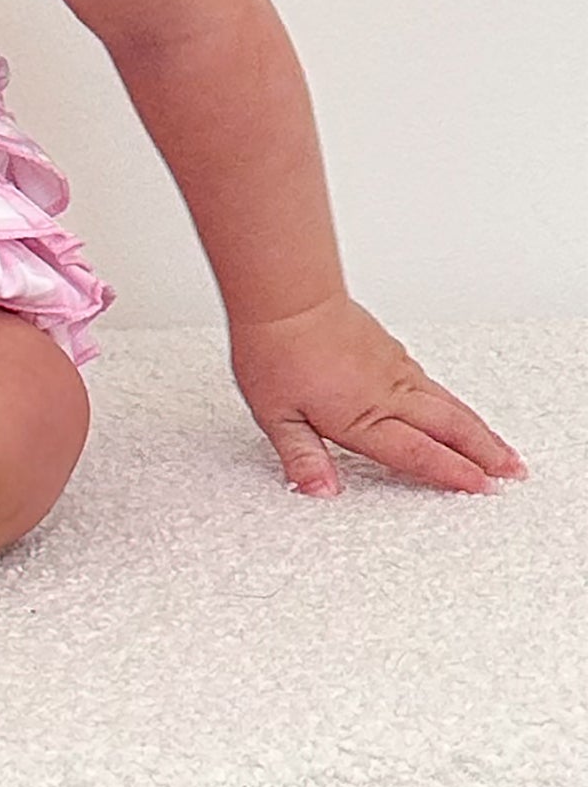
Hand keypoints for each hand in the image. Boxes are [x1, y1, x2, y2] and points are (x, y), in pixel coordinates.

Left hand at [229, 292, 528, 496]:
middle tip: (512, 472)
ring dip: (478, 428)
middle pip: (448, 428)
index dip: (453, 473)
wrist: (285, 294)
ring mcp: (392, 367)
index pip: (417, 453)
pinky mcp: (389, 347)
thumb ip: (302, 456)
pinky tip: (457, 406)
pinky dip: (455, 400)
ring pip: (447, 403)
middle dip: (484, 453)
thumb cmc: (275, 348)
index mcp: (362, 416)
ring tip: (500, 447)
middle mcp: (386, 393)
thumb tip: (321, 492)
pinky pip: (431, 381)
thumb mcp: (275, 414)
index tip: (482, 487)